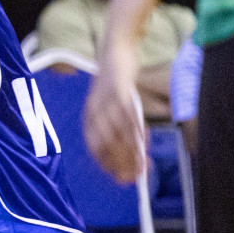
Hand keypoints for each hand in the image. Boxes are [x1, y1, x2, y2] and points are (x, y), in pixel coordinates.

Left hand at [84, 51, 145, 182]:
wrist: (114, 52)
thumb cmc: (114, 84)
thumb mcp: (110, 106)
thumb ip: (118, 127)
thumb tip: (133, 152)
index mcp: (89, 118)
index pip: (95, 148)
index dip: (108, 166)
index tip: (120, 179)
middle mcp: (94, 112)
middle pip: (106, 144)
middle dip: (121, 164)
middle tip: (135, 178)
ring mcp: (106, 101)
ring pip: (119, 132)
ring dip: (131, 152)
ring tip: (143, 165)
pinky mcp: (120, 90)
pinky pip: (129, 114)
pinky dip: (137, 130)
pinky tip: (144, 142)